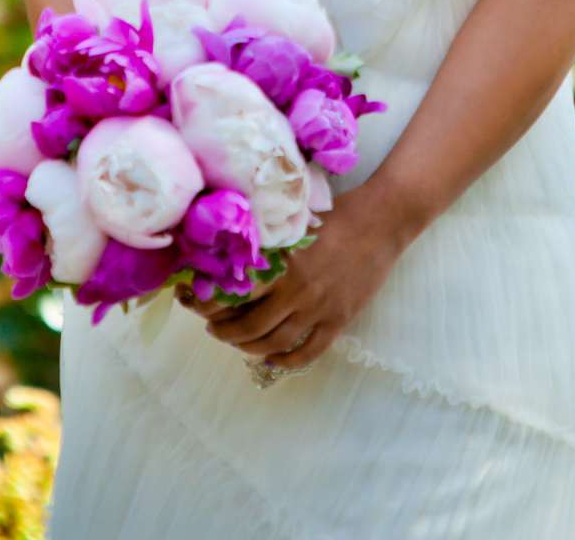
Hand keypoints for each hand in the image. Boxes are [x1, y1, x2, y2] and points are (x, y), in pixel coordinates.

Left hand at [182, 192, 409, 369]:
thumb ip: (265, 242)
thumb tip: (229, 251)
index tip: (194, 302)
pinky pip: (310, 350)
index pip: (232, 294)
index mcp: (280, 263)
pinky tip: (274, 359)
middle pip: (249, 326)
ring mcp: (319, 308)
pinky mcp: (340, 319)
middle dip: (224, 332)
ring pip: (275, 342)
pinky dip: (288, 360)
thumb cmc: (335, 214)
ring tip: (237, 343)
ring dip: (249, 348)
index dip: (207, 303)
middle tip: (212, 328)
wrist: (380, 221)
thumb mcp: (291, 222)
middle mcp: (296, 290)